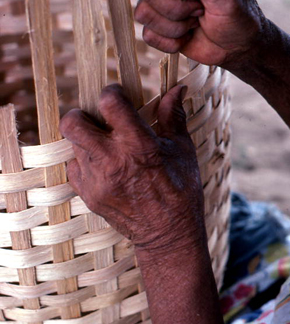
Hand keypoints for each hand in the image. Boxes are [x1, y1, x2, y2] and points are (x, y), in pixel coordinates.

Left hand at [60, 84, 205, 256]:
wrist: (169, 235)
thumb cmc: (181, 189)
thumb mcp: (182, 148)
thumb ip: (173, 116)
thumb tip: (177, 88)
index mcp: (138, 144)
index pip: (109, 103)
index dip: (112, 92)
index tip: (118, 96)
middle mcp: (112, 160)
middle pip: (73, 122)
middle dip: (82, 114)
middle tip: (97, 119)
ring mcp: (97, 180)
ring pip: (73, 144)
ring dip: (86, 138)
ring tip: (105, 144)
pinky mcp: (89, 196)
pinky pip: (74, 168)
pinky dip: (84, 161)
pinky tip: (103, 164)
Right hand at [135, 0, 267, 68]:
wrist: (238, 49)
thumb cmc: (239, 18)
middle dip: (174, 7)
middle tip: (199, 11)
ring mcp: (161, 1)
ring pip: (143, 12)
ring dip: (174, 26)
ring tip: (195, 24)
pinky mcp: (157, 25)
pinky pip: (147, 34)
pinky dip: (171, 42)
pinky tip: (188, 37)